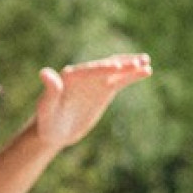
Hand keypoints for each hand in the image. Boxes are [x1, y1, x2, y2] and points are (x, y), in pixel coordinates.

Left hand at [32, 53, 151, 149]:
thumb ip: (50, 90)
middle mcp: (84, 74)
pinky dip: (132, 75)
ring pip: (116, 71)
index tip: (116, 67)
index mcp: (69, 76)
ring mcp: (96, 81)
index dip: (102, 68)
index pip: (88, 70)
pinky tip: (147, 70)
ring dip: (130, 65)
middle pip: (104, 67)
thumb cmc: (47, 120)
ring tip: (146, 61)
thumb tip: (44, 72)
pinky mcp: (105, 89)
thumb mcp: (46, 107)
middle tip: (137, 62)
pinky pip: (121, 80)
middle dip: (120, 64)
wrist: (55, 131)